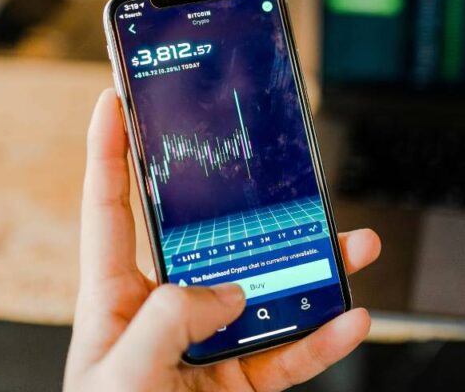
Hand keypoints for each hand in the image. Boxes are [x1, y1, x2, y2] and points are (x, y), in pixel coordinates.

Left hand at [64, 89, 381, 391]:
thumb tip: (230, 292)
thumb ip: (169, 322)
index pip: (110, 211)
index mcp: (116, 299)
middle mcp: (166, 312)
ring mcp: (210, 346)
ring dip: (314, 270)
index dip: (110, 154)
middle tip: (281, 166)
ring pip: (269, 293)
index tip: (118, 100)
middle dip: (252, 205)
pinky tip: (351, 318)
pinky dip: (324, 339)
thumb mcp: (120, 377)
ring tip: (354, 245)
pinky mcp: (243, 382)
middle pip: (214, 242)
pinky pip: (291, 352)